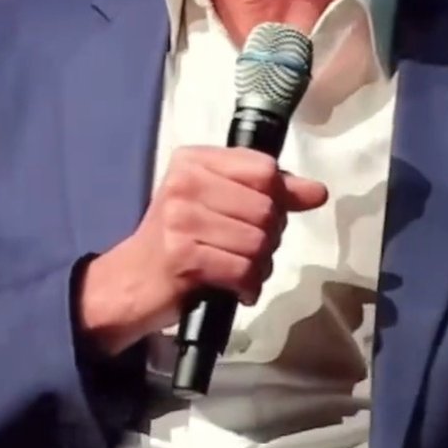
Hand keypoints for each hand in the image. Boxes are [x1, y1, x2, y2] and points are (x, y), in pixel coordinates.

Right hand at [76, 146, 327, 355]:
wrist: (129, 281)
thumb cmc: (178, 238)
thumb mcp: (219, 202)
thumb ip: (268, 192)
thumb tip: (317, 191)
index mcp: (194, 160)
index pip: (264, 169)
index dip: (280, 197)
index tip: (268, 216)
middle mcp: (185, 182)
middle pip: (267, 207)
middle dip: (270, 237)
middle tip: (249, 249)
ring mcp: (181, 219)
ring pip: (259, 242)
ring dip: (260, 265)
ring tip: (241, 269)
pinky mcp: (183, 257)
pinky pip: (244, 270)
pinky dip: (248, 285)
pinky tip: (237, 288)